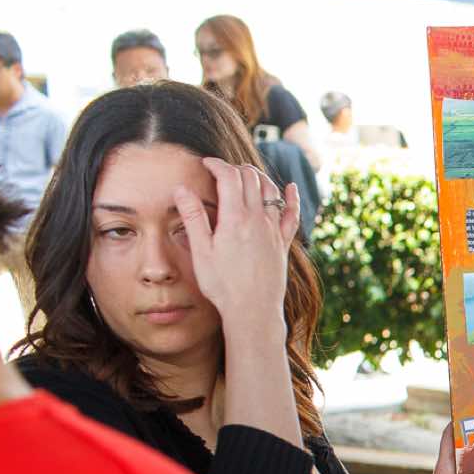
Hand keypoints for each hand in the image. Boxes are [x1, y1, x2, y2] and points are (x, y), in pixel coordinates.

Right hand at [172, 158, 296, 348]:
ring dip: (258, 177)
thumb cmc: (223, 285)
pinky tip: (290, 188)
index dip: (216, 165)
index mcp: (236, 218)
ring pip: (271, 191)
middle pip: (251, 178)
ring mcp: (274, 230)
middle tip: (221, 171)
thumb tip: (181, 189)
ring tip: (245, 174)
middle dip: (235, 168)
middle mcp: (259, 219)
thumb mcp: (201, 251)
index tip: (205, 163)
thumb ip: (193, 217)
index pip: (229, 177)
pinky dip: (292, 198)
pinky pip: (292, 214)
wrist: (254, 310)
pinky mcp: (283, 243)